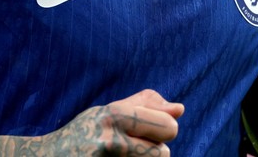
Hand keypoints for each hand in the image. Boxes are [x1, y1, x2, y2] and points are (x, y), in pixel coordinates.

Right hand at [0, 88, 184, 155]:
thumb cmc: (78, 136)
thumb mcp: (105, 113)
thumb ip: (143, 106)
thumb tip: (180, 109)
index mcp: (113, 116)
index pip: (168, 127)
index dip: (163, 131)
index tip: (147, 133)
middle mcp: (109, 140)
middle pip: (163, 153)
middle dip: (155, 152)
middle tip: (135, 150)